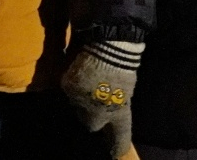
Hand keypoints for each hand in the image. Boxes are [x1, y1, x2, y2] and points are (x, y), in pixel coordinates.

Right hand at [61, 41, 142, 157]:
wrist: (109, 47)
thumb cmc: (124, 66)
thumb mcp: (127, 90)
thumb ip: (117, 104)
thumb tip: (111, 108)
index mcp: (119, 114)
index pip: (119, 137)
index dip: (117, 147)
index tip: (115, 154)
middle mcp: (99, 114)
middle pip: (92, 125)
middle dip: (93, 117)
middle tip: (97, 103)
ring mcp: (82, 102)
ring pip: (79, 109)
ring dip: (83, 101)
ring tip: (90, 85)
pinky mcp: (69, 89)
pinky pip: (70, 93)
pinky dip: (74, 88)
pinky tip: (81, 76)